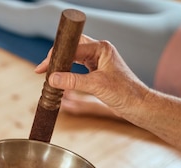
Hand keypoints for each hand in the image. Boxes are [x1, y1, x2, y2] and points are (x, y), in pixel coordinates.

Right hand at [34, 35, 149, 118]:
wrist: (138, 105)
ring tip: (48, 74)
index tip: (43, 67)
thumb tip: (52, 79)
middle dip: (56, 58)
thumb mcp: (95, 85)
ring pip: (73, 58)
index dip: (56, 57)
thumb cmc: (124, 93)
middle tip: (42, 69)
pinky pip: (77, 68)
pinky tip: (59, 79)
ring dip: (61, 66)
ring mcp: (98, 61)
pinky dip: (67, 73)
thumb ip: (72, 81)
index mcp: (101, 48)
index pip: (72, 47)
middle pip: (71, 49)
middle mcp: (100, 52)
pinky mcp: (97, 72)